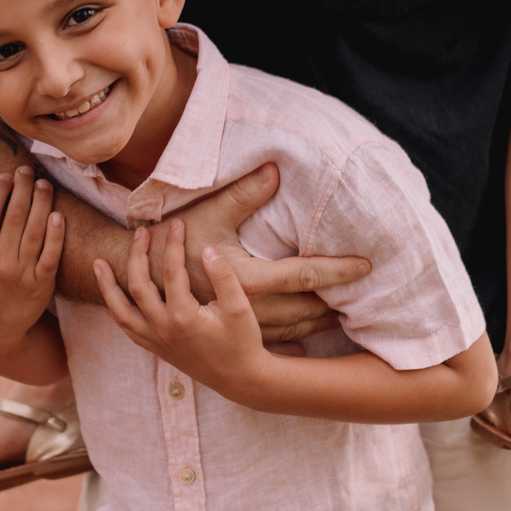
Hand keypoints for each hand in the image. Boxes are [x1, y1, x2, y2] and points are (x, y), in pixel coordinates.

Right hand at [0, 164, 64, 358]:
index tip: (6, 175)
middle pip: (14, 217)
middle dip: (22, 188)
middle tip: (28, 170)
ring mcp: (22, 276)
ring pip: (35, 231)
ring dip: (41, 203)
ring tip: (44, 184)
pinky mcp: (42, 286)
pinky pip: (51, 255)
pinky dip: (56, 235)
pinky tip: (58, 214)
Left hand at [95, 222, 271, 402]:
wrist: (239, 378)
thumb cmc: (242, 341)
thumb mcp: (240, 308)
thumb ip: (224, 277)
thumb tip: (207, 250)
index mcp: (183, 316)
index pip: (170, 270)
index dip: (173, 243)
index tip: (177, 223)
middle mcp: (163, 329)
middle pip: (137, 285)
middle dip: (137, 255)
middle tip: (140, 232)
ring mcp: (155, 341)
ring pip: (120, 311)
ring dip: (107, 286)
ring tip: (98, 263)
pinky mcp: (155, 348)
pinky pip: (127, 328)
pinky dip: (115, 310)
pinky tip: (111, 297)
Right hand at [154, 162, 369, 343]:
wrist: (140, 273)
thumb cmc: (175, 239)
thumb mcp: (209, 211)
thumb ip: (245, 194)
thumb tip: (276, 170)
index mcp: (247, 278)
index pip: (305, 274)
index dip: (338, 271)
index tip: (366, 266)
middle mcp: (249, 307)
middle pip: (307, 309)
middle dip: (338, 304)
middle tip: (371, 297)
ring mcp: (241, 324)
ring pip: (294, 330)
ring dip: (322, 323)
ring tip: (349, 316)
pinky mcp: (233, 330)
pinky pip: (276, 340)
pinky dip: (299, 337)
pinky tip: (312, 336)